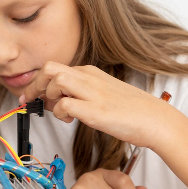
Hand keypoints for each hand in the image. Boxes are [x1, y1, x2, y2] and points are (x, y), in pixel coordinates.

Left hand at [20, 62, 176, 149]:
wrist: (156, 120)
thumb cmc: (130, 110)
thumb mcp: (102, 94)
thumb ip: (80, 93)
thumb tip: (57, 101)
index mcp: (90, 72)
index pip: (54, 68)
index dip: (38, 82)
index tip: (31, 96)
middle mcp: (89, 78)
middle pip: (49, 68)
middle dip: (34, 85)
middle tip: (32, 102)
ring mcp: (92, 93)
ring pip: (55, 80)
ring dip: (49, 96)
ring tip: (58, 111)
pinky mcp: (96, 110)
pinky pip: (65, 104)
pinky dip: (60, 112)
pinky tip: (69, 120)